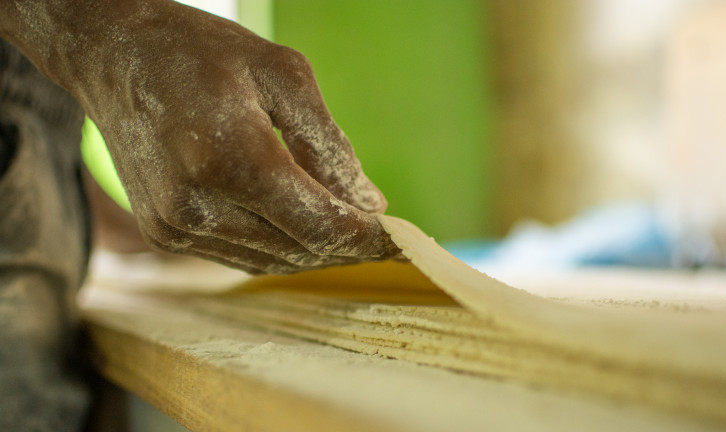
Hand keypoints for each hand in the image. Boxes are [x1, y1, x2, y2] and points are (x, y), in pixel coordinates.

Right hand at [40, 1, 398, 272]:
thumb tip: (370, 203)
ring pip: (272, 262)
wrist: (114, 58)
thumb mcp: (282, 74)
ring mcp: (175, 228)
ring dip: (316, 251)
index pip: (317, 223)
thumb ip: (329, 144)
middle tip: (383, 235)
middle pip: (298, 250)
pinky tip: (302, 230)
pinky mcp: (166, 235)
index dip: (366, 237)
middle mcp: (197, 206)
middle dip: (348, 246)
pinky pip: (241, 257)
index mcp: (230, 158)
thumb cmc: (200, 52)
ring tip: (348, 232)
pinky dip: (280, 249)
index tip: (401, 237)